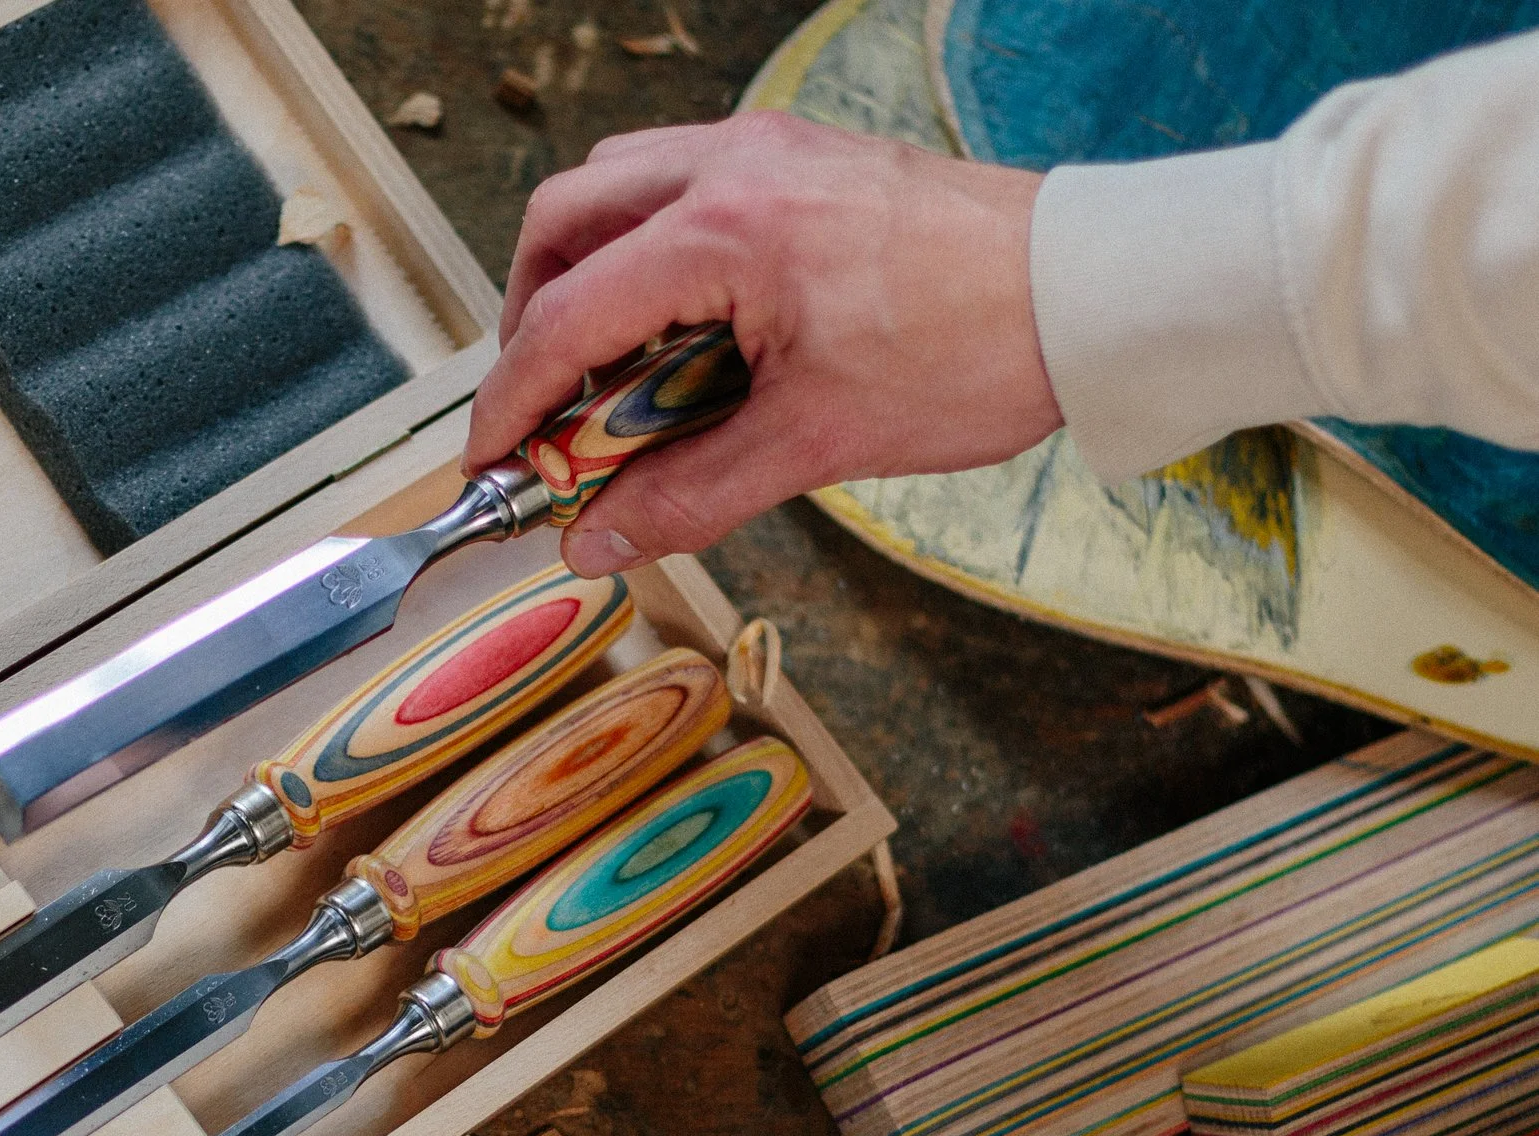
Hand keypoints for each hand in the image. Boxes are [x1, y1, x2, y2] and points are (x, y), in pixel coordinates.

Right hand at [465, 112, 1062, 574]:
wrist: (1089, 292)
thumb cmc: (976, 349)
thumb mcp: (816, 443)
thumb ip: (686, 493)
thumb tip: (596, 541)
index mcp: (725, 231)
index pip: (565, 317)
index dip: (511, 401)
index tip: (492, 461)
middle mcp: (732, 166)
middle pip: (564, 222)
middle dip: (532, 316)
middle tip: (548, 407)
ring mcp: (767, 148)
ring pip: (615, 187)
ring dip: (587, 273)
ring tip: (614, 367)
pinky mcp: (800, 156)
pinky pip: (680, 182)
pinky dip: (649, 248)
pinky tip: (687, 324)